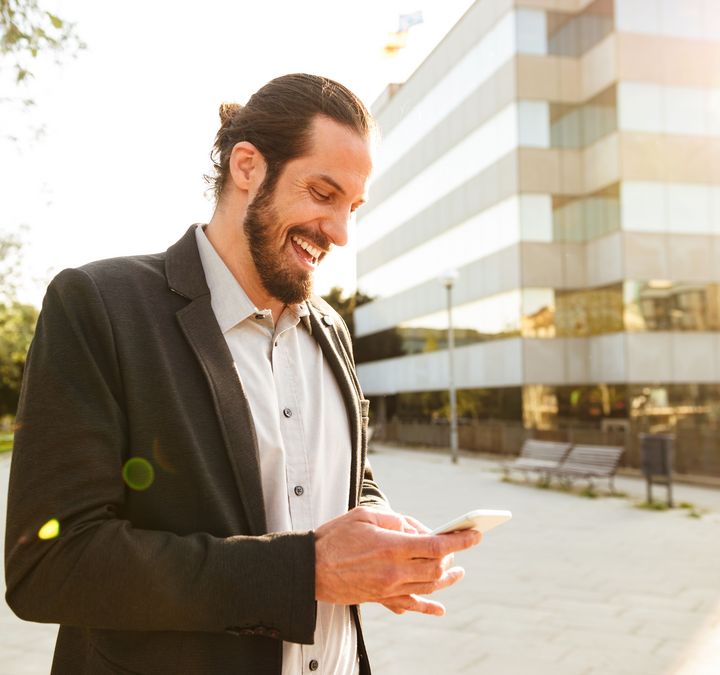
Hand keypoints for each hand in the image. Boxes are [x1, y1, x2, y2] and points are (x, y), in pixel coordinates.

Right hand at [314, 506, 480, 615]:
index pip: (436, 544)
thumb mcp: (364, 515)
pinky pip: (409, 606)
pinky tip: (439, 609)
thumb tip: (413, 528)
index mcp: (392, 547)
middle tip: (458, 546)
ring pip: (427, 588)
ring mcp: (388, 588)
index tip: (475, 534)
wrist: (309, 568)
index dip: (459, 540)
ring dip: (446, 579)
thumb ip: (394, 519)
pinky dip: (427, 608)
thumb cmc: (333, 538)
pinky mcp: (379, 598)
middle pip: (436, 568)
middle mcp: (394, 571)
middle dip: (452, 556)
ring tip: (457, 571)